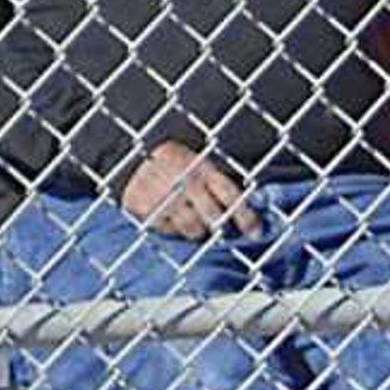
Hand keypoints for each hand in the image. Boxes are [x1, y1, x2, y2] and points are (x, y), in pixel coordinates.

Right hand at [122, 140, 257, 238]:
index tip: (256, 234)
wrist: (133, 156)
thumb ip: (219, 185)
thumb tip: (255, 212)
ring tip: (188, 216)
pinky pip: (168, 230)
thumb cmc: (177, 165)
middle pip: (213, 217)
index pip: (230, 195)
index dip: (246, 217)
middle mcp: (185, 182)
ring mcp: (165, 196)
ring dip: (195, 229)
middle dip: (218, 225)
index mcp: (202, 169)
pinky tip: (167, 213)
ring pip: (193, 229)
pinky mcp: (146, 209)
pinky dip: (171, 227)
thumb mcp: (200, 165)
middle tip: (216, 225)